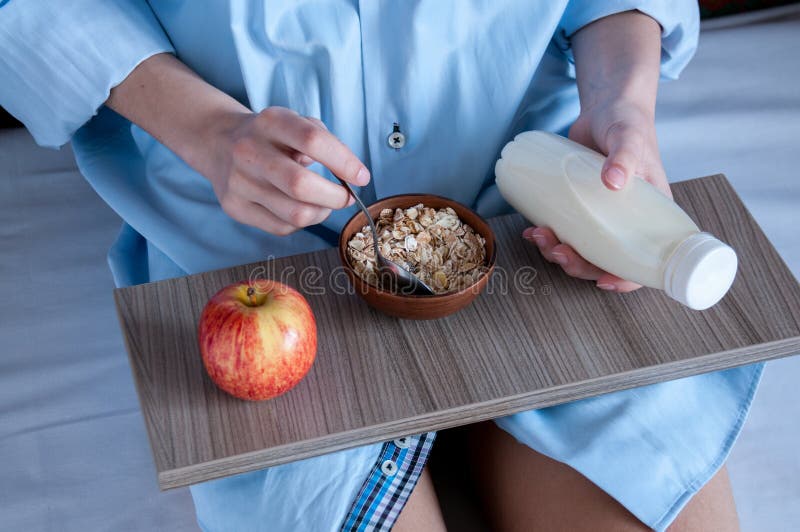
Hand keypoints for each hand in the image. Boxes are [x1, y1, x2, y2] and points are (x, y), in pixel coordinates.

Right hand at [208, 107, 368, 235]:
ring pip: (294, 214)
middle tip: (346, 197)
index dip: (344, 162)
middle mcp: (249, 150)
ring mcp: (239, 181)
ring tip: (325, 204)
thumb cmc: (272, 137)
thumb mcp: (296, 123)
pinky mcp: (234, 206)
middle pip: (301, 185)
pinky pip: (281, 227)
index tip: (362, 177)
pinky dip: (301, 222)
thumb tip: (352, 176)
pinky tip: (301, 208)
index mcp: (271, 121)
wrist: (219, 142)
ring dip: (321, 213)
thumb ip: (325, 142)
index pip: (313, 140)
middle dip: (335, 197)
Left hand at [522, 100, 670, 291]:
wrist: (605, 110)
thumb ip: (625, 156)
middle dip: (577, 265)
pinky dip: (547, 235)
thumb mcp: (630, 138)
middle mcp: (624, 222)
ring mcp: (599, 216)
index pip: (645, 260)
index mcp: (649, 216)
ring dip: (557, 252)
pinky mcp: (577, 206)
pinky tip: (531, 230)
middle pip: (603, 261)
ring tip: (539, 236)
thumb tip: (614, 182)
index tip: (604, 282)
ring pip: (580, 249)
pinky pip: (564, 230)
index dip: (625, 278)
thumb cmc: (627, 123)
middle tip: (557, 250)